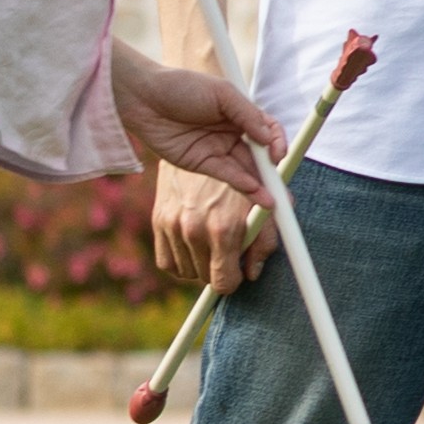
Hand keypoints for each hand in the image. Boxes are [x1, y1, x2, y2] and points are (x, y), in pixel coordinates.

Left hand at [117, 50, 287, 202]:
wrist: (143, 97)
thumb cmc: (182, 86)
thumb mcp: (223, 93)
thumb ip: (248, 115)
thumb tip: (269, 139)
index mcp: (241, 114)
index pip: (268, 132)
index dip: (277, 144)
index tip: (280, 153)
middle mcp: (232, 133)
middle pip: (258, 156)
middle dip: (273, 174)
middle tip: (284, 191)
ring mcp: (217, 150)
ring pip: (244, 170)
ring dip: (259, 186)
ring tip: (272, 202)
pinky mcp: (200, 163)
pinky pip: (225, 175)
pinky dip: (241, 183)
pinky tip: (253, 190)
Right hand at [152, 155, 271, 293]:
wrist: (203, 141)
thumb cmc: (245, 173)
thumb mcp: (264, 204)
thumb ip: (265, 241)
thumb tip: (253, 273)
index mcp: (224, 228)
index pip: (223, 282)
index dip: (233, 281)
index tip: (237, 275)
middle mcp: (195, 229)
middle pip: (205, 278)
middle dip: (219, 269)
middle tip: (229, 251)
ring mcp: (173, 226)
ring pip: (186, 271)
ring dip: (200, 262)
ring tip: (213, 241)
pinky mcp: (158, 219)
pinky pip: (167, 260)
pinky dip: (180, 258)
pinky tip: (194, 243)